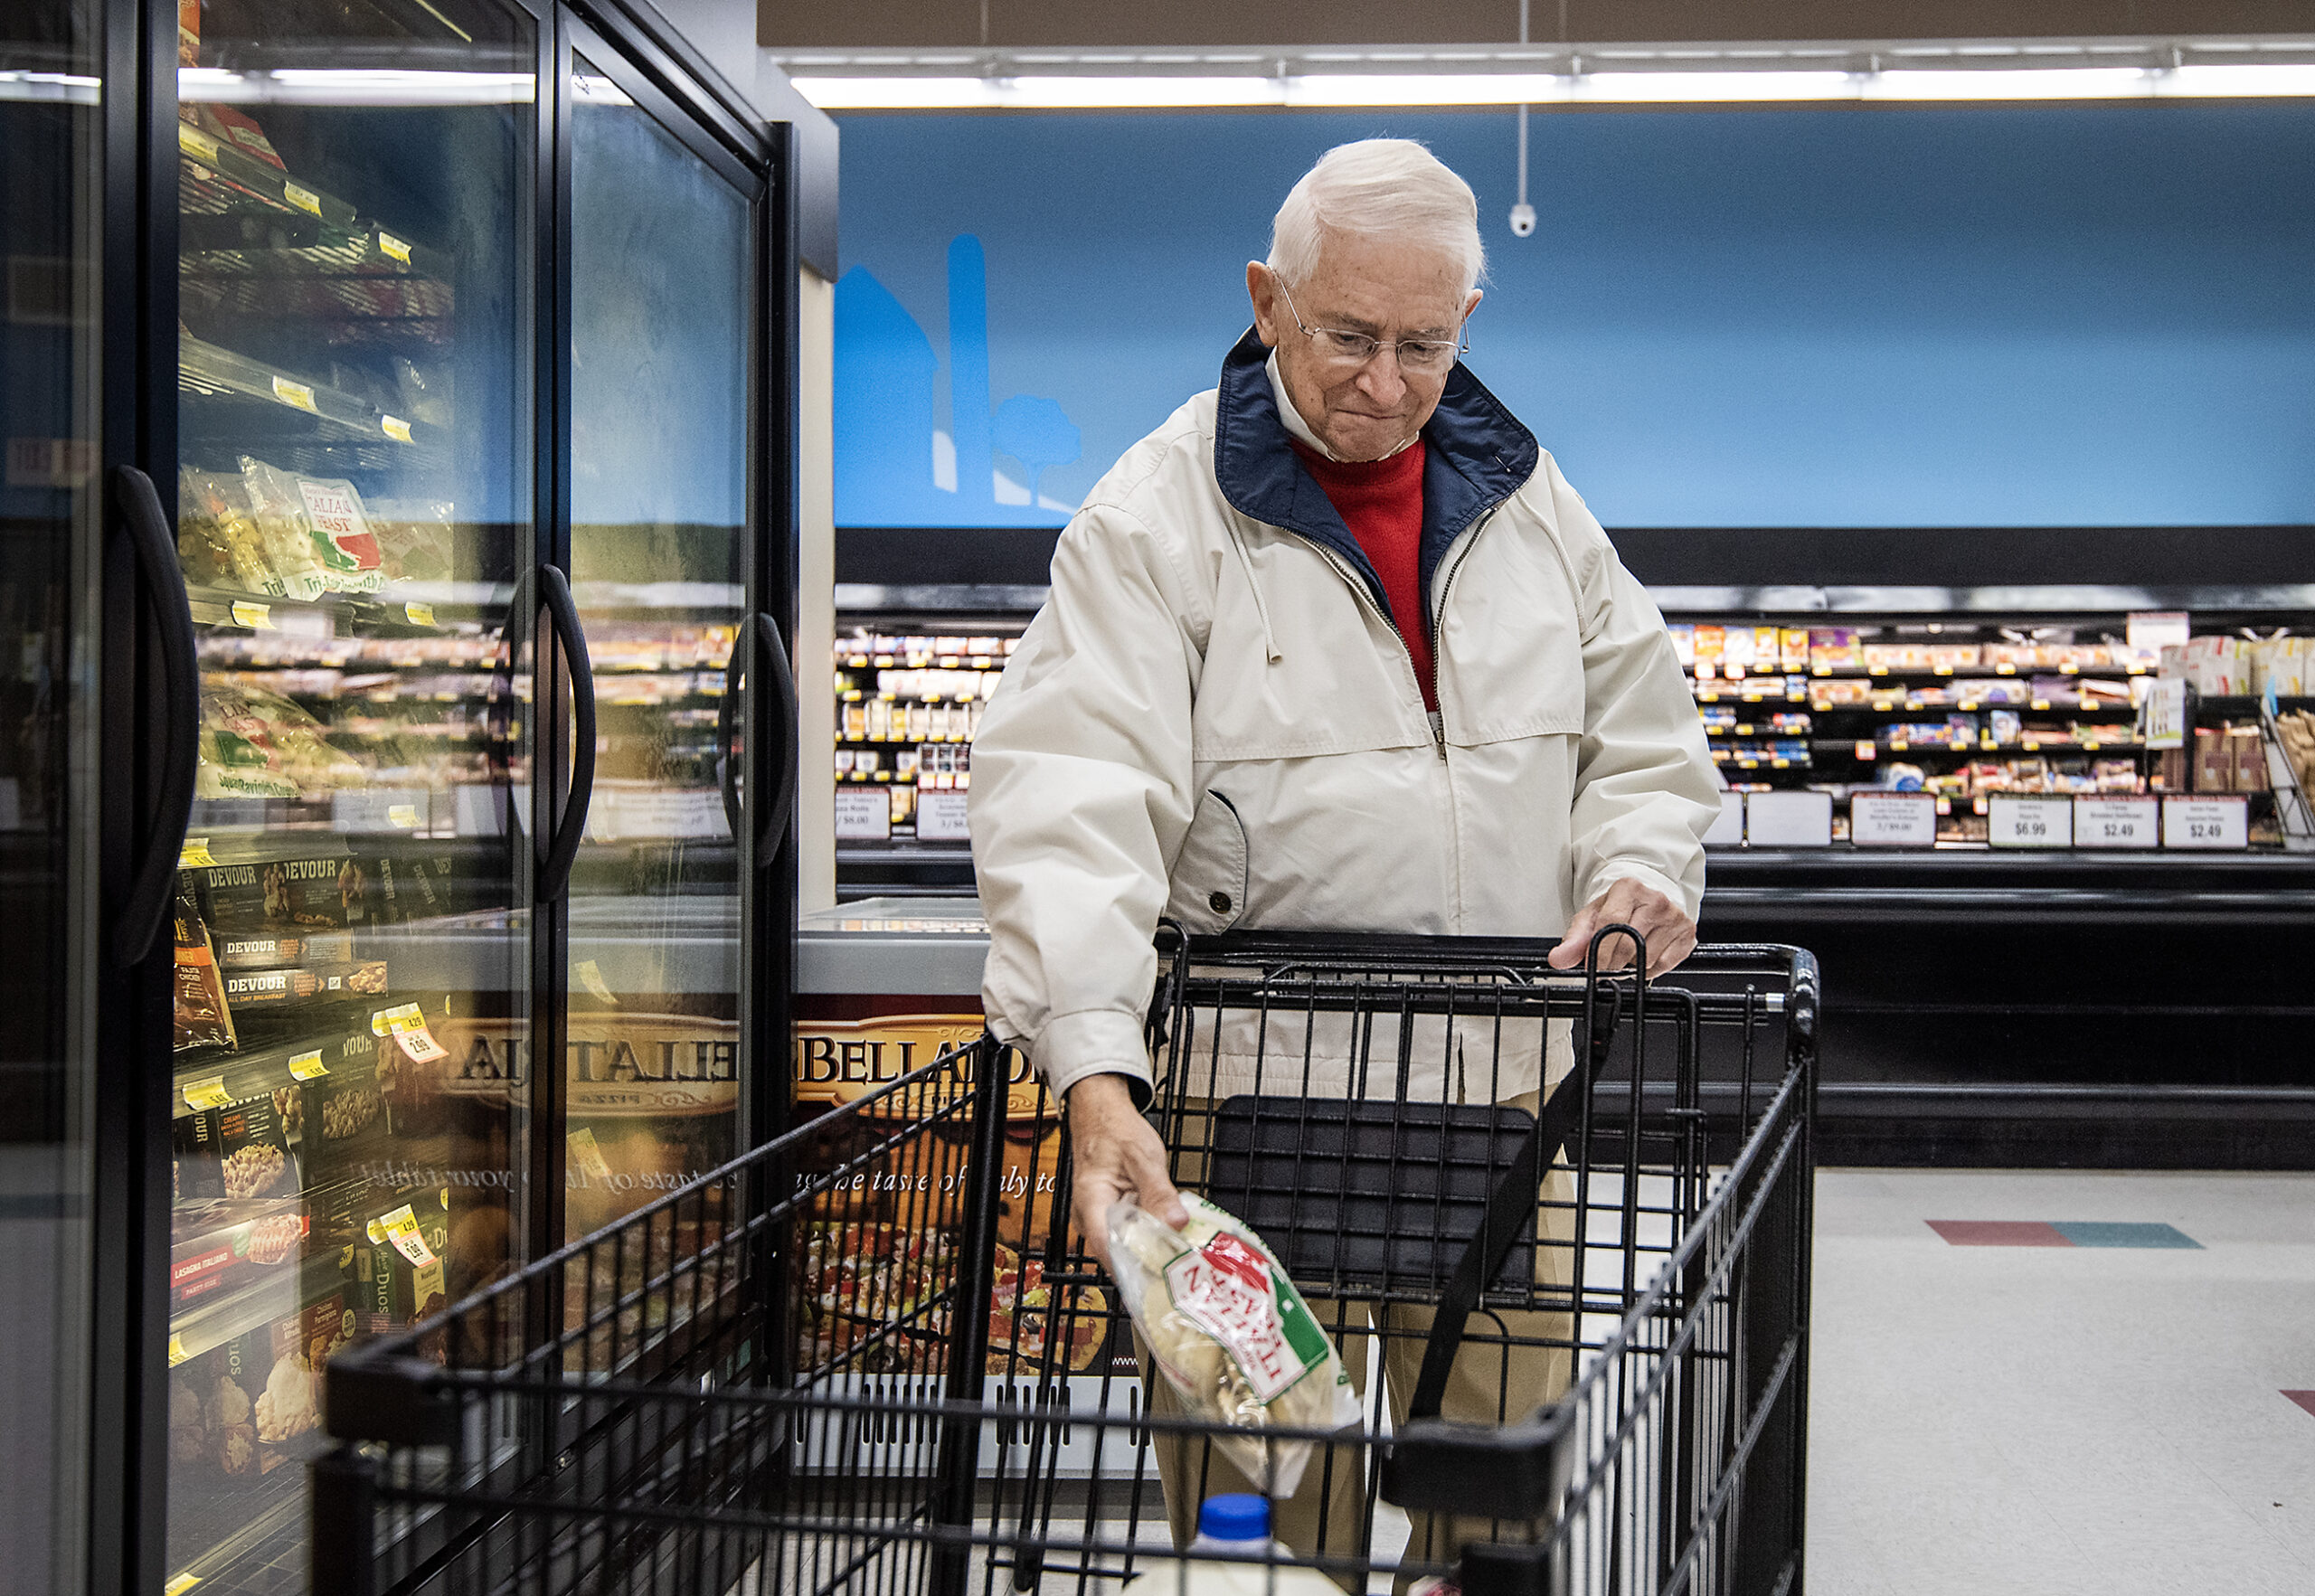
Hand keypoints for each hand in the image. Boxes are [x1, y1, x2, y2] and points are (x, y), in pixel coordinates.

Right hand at [1063, 1073, 1186, 1273]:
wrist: (1102, 1113)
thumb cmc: (1115, 1129)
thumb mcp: (1143, 1157)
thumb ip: (1160, 1192)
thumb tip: (1176, 1222)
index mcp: (1091, 1203)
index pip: (1109, 1250)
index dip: (1137, 1267)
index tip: (1165, 1273)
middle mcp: (1089, 1218)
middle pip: (1119, 1254)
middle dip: (1150, 1260)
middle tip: (1183, 1263)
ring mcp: (1098, 1219)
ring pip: (1126, 1246)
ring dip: (1151, 1248)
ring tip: (1181, 1248)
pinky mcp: (1109, 1217)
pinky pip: (1129, 1235)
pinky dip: (1149, 1235)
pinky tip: (1169, 1232)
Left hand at [1546, 878, 1696, 976]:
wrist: (1650, 897)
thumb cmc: (1620, 907)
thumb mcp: (1593, 916)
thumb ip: (1574, 938)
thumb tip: (1558, 959)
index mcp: (1628, 888)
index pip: (1611, 924)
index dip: (1599, 951)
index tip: (1592, 966)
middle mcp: (1655, 899)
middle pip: (1629, 945)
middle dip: (1612, 962)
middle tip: (1607, 964)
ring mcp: (1675, 917)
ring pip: (1646, 958)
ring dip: (1631, 965)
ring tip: (1627, 953)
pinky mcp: (1687, 933)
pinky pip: (1663, 966)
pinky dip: (1649, 969)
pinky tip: (1644, 955)